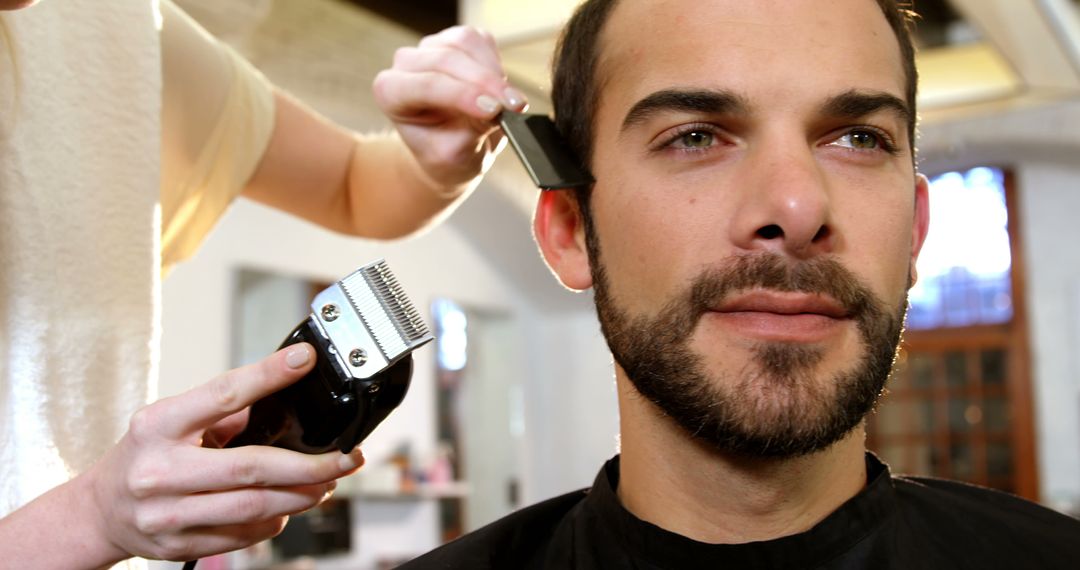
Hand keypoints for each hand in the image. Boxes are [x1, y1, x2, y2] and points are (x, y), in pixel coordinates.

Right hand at [83, 343, 363, 562]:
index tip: (305, 360)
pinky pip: (242, 535)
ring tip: (327, 483)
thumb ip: (223, 410)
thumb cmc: (146, 455)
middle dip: (309, 466)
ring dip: (302, 496)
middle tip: (345, 459)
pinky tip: (288, 507)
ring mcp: (167, 514)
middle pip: (251, 468)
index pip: (222, 395)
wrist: (100, 510)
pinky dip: (274, 520)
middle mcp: (161, 471)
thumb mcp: (171, 419)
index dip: (267, 375)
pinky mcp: (179, 545)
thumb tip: (284, 393)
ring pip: (253, 508)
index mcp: (159, 425)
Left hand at [373, 25, 528, 189]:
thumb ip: (472, 132)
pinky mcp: (455, 40)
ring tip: (511, 102)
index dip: (464, 95)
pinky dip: (496, 62)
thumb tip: (498, 109)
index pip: (428, 86)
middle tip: (515, 106)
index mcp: (391, 92)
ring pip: (465, 43)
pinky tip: (500, 89)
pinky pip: (481, 41)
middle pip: (447, 60)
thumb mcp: (457, 155)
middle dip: (486, 83)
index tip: (494, 110)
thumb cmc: (445, 153)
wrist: (449, 148)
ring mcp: (431, 47)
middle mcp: (406, 64)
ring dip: (493, 71)